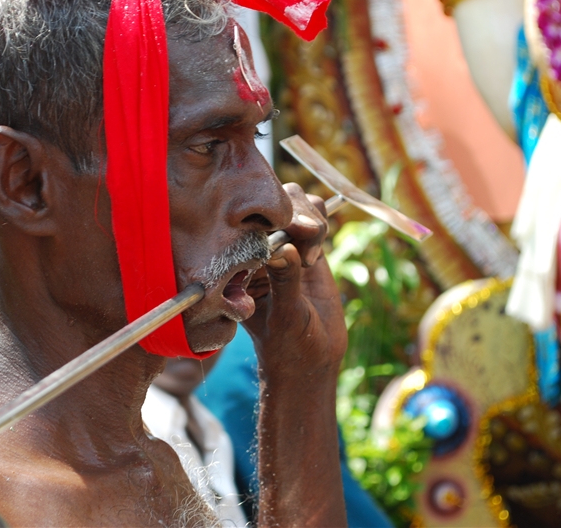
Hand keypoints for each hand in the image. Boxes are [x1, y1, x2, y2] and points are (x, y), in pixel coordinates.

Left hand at [242, 183, 346, 376]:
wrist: (310, 359)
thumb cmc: (288, 345)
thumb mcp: (285, 316)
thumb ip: (285, 281)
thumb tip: (283, 247)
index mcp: (238, 261)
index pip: (248, 219)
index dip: (270, 217)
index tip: (291, 233)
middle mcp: (258, 246)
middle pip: (274, 201)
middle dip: (295, 213)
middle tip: (309, 242)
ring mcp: (284, 242)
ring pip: (297, 202)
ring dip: (311, 219)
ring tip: (313, 258)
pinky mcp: (307, 245)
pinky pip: (314, 215)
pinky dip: (321, 220)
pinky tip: (318, 253)